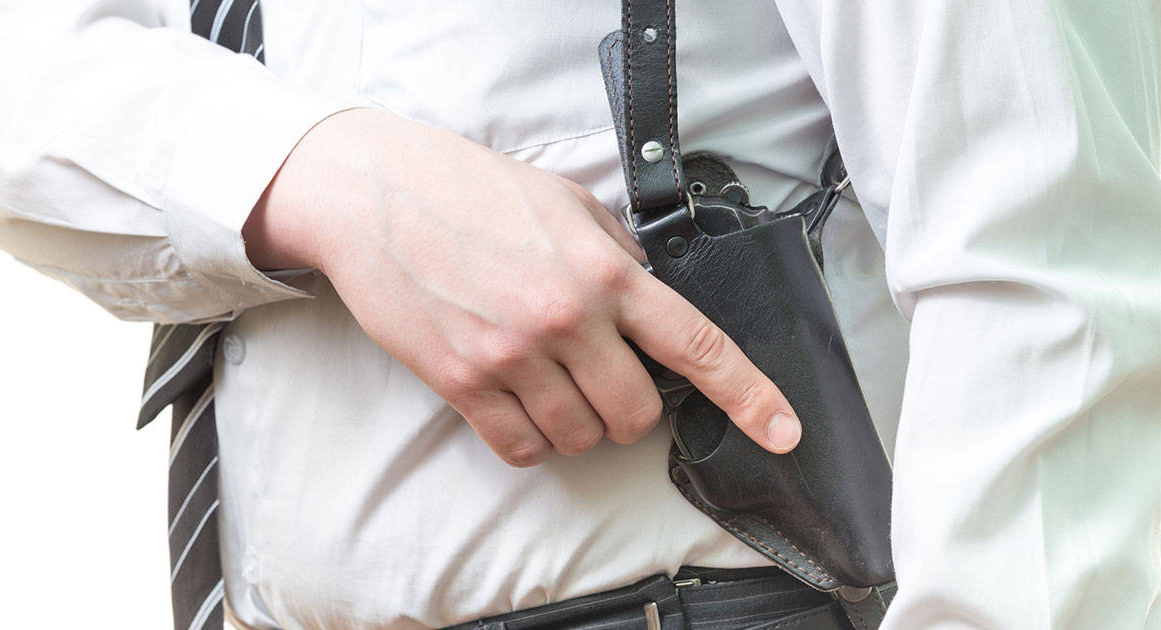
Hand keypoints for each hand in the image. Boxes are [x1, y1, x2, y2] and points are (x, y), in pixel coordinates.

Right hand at [243, 109, 801, 465]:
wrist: (377, 195)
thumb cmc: (472, 191)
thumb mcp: (566, 205)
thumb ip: (617, 257)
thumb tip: (649, 303)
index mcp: (605, 272)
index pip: (697, 345)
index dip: (749, 395)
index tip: (782, 430)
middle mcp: (566, 320)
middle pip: (636, 415)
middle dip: (630, 410)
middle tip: (604, 378)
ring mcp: (512, 357)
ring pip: (580, 439)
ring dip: (578, 425)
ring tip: (551, 382)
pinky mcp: (462, 383)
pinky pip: (521, 448)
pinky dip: (531, 438)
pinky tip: (519, 403)